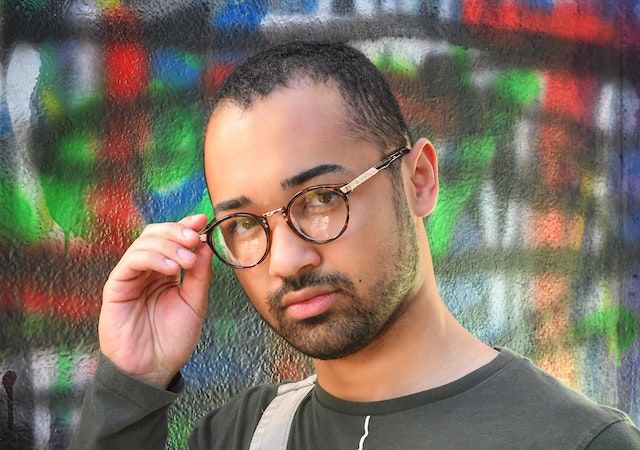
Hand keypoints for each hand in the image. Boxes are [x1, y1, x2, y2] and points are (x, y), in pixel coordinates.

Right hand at [98, 214, 212, 388]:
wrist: (153, 369)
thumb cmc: (172, 340)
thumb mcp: (195, 303)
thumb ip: (200, 275)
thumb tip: (206, 244)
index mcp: (165, 272)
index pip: (172, 239)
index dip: (185, 226)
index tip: (202, 220)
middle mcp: (147, 270)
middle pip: (155, 234)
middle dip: (177, 232)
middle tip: (195, 239)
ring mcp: (130, 277)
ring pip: (144, 243)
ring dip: (168, 245)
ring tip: (187, 260)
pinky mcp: (116, 286)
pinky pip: (131, 261)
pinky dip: (153, 258)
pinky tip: (171, 268)